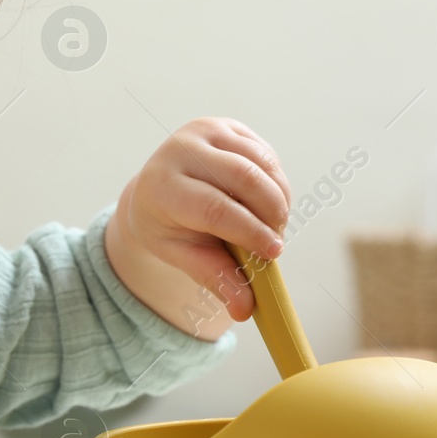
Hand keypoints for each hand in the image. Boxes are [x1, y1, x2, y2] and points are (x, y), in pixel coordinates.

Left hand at [115, 117, 291, 322]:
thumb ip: (215, 277)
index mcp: (161, 185)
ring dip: (278, 199)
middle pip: (243, 177)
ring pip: (261, 163)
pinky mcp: (227, 127)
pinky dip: (277, 183)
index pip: (213, 208)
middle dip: (271, 213)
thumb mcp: (183, 254)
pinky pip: (265, 154)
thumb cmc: (170, 227)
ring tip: (273, 226)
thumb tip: (247, 311)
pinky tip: (269, 204)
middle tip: (277, 243)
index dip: (249, 231)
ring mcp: (204, 132)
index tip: (274, 253)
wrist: (158, 188)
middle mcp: (180, 150)